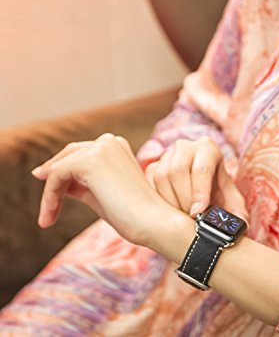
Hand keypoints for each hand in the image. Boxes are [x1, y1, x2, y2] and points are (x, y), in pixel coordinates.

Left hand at [32, 133, 175, 245]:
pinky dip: (50, 197)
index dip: (61, 171)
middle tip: (44, 206)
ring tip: (47, 219)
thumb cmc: (131, 213)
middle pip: (68, 155)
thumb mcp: (101, 193)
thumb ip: (81, 183)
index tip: (50, 197)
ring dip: (50, 194)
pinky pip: (56, 176)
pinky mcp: (91, 160)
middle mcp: (109, 141)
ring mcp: (101, 148)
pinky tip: (49, 217)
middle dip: (52, 178)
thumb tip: (52, 178)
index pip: (80, 153)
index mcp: (117, 146)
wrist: (151, 221)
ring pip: (59, 166)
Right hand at [145, 137, 247, 220]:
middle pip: (178, 171)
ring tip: (179, 217)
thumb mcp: (230, 199)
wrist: (200, 187)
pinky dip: (157, 200)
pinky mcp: (153, 165)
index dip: (199, 193)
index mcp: (208, 148)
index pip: (201, 169)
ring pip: (161, 176)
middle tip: (188, 220)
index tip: (197, 214)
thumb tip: (241, 224)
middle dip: (183, 199)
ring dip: (169, 201)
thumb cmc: (217, 191)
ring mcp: (167, 154)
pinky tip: (167, 212)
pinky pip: (150, 182)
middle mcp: (186, 146)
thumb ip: (237, 211)